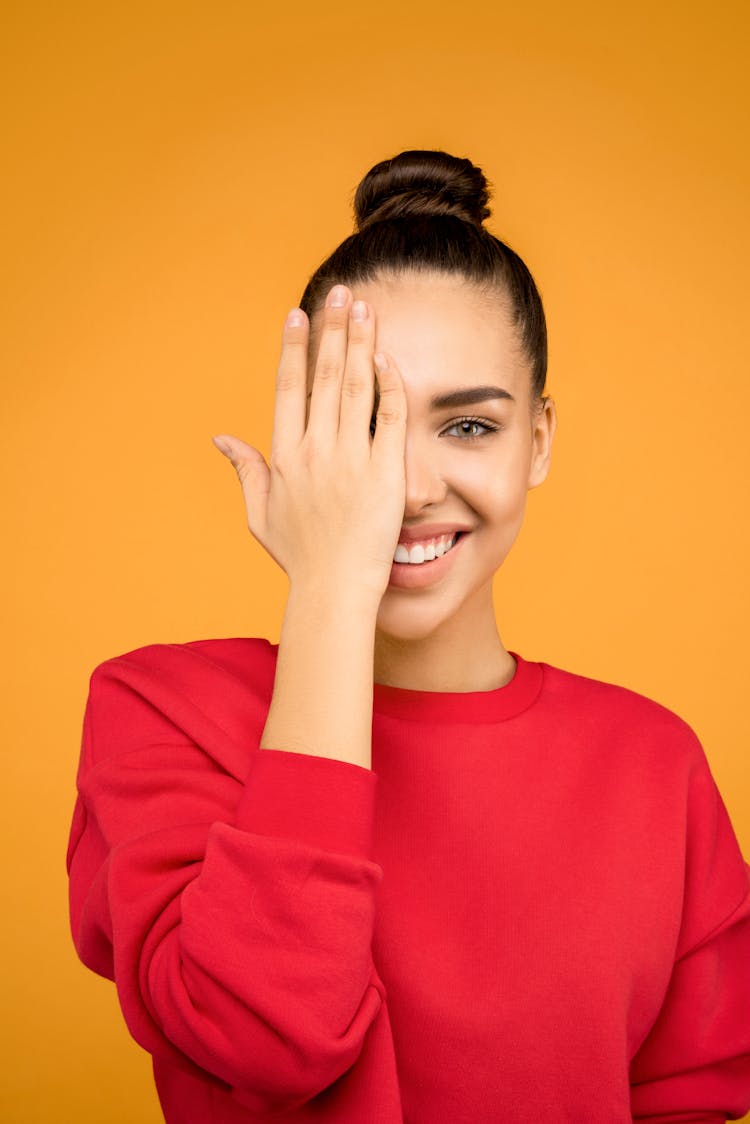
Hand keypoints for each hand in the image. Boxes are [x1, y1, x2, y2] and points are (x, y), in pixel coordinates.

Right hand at [212, 283, 407, 603]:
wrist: (335, 589)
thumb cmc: (300, 556)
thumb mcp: (260, 514)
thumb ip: (245, 470)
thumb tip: (221, 437)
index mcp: (285, 456)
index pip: (289, 388)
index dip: (295, 348)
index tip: (300, 315)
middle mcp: (316, 451)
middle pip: (324, 376)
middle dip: (332, 329)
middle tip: (340, 293)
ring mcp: (352, 460)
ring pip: (356, 387)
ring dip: (360, 343)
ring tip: (365, 308)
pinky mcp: (386, 473)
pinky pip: (391, 418)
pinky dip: (391, 386)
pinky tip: (389, 358)